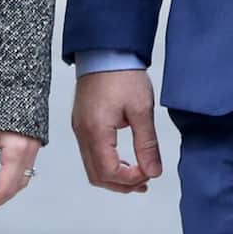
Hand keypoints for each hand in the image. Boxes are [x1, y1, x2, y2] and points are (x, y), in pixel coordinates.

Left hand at [0, 128, 39, 218]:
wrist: (14, 77)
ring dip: (6, 192)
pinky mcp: (33, 141)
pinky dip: (13, 179)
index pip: (4, 188)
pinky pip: (25, 168)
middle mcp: (30, 150)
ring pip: (22, 179)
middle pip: (15, 187)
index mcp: (18, 149)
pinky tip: (1, 180)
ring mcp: (34, 145)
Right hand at [71, 69, 161, 193]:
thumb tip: (153, 172)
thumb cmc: (122, 74)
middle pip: (97, 175)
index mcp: (96, 131)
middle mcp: (82, 133)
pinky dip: (106, 163)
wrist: (105, 49)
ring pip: (92, 167)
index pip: (109, 172)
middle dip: (121, 184)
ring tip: (137, 173)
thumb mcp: (141, 109)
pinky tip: (123, 158)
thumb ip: (147, 144)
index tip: (149, 174)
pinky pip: (90, 153)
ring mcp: (79, 127)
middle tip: (144, 182)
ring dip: (114, 175)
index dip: (130, 180)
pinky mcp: (81, 121)